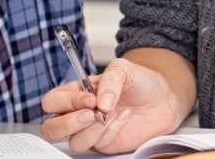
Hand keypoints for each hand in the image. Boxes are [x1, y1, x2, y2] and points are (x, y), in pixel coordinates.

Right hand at [41, 57, 185, 154]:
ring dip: (94, 129)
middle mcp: (78, 113)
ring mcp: (91, 130)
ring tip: (112, 113)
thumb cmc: (139, 81)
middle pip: (51, 128)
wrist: (163, 97)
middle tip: (91, 114)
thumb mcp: (124, 68)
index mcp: (75, 92)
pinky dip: (111, 131)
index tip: (90, 98)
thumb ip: (110, 80)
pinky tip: (124, 116)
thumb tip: (101, 103)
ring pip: (74, 142)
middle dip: (68, 123)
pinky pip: (98, 145)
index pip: (53, 102)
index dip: (67, 102)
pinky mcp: (105, 143)